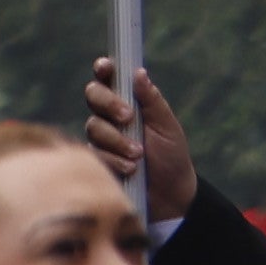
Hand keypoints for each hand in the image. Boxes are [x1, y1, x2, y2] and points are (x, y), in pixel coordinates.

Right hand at [87, 57, 197, 223]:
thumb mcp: (167, 128)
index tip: (107, 68)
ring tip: (138, 155)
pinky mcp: (97, 159)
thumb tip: (138, 71)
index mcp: (129, 101)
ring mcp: (102, 137)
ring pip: (94, 126)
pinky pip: (95, 152)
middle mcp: (110, 116)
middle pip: (93, 95)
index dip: (104, 69)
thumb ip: (152, 101)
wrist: (170, 196)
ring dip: (117, 140)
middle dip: (109, 104)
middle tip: (128, 118)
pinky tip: (130, 169)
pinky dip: (114, 160)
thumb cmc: (171, 157)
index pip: (109, 78)